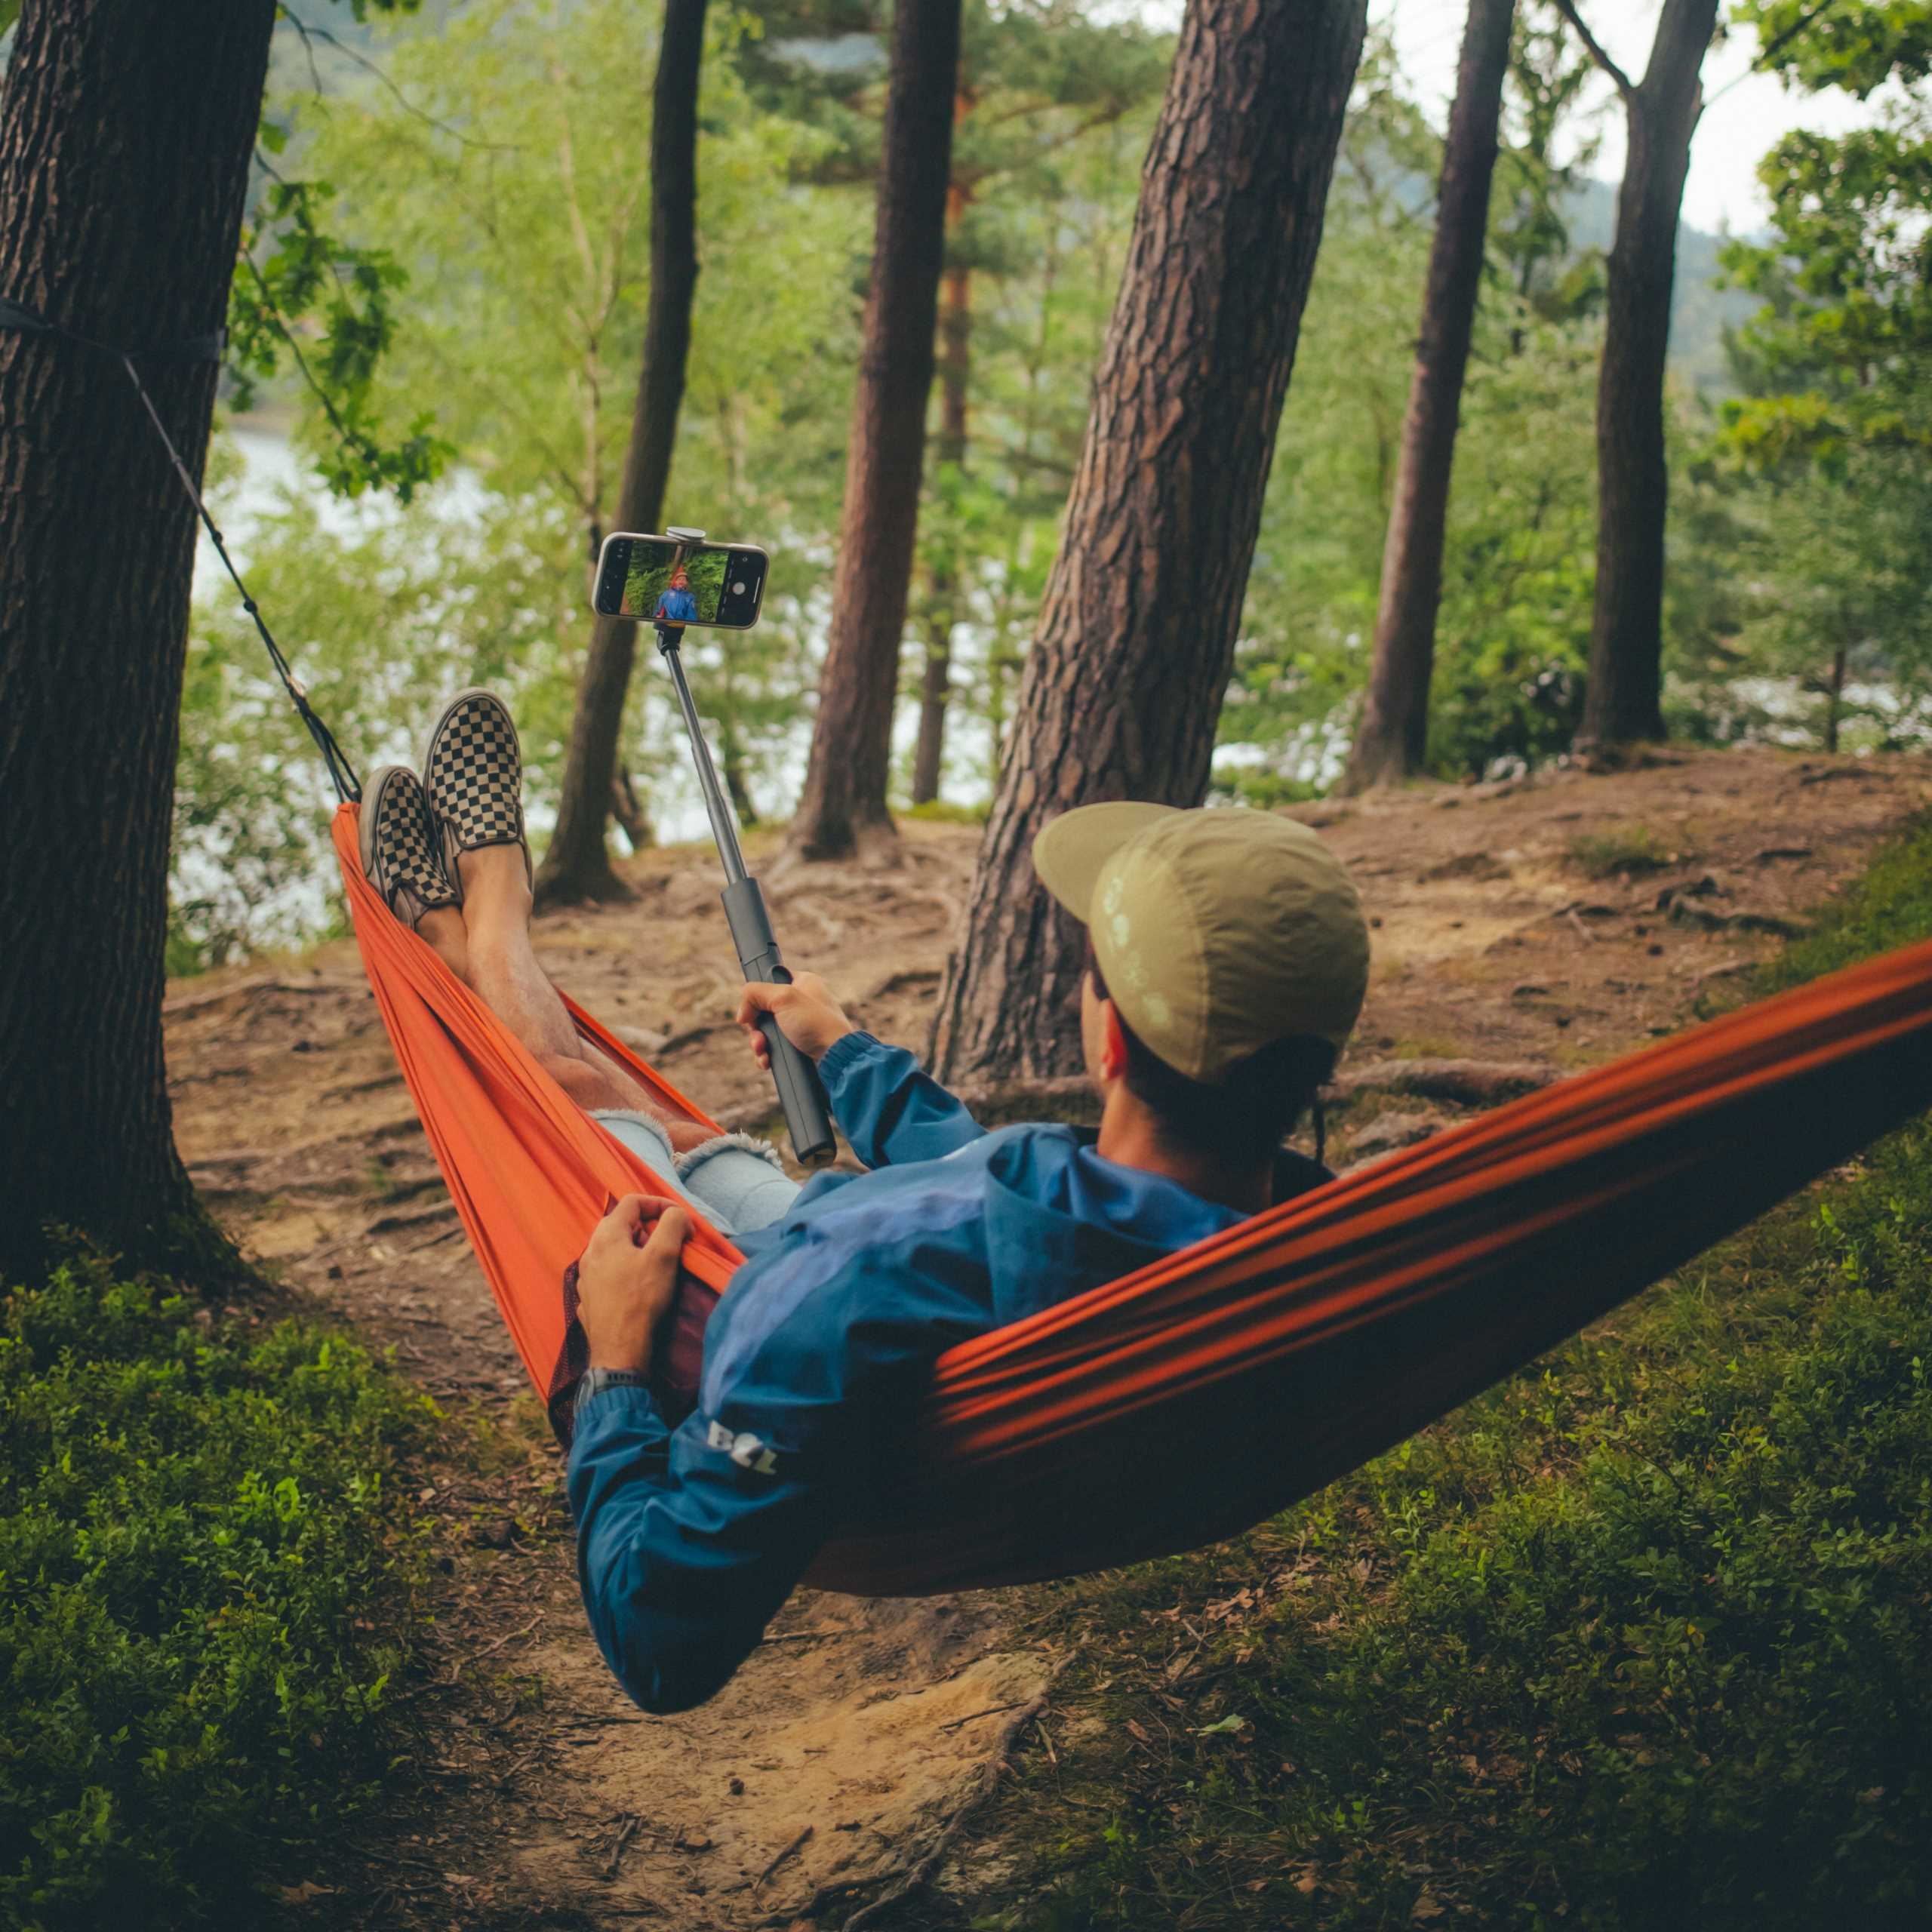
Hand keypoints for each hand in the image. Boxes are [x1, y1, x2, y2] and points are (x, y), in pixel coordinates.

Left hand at [576, 1193, 691, 1373]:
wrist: (619, 1349)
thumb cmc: (642, 1298)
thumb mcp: (664, 1255)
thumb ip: (672, 1225)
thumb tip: (676, 1214)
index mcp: (606, 1236)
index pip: (632, 1201)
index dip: (659, 1203)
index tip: (679, 1219)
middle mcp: (590, 1252)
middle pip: (619, 1224)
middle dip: (648, 1226)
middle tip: (668, 1241)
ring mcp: (586, 1277)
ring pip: (612, 1250)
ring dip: (635, 1249)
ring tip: (655, 1265)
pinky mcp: (588, 1299)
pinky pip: (607, 1274)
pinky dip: (625, 1270)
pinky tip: (637, 1287)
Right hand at [736, 971, 854, 1065]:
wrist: (837, 1057)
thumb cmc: (816, 1023)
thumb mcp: (783, 998)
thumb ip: (756, 993)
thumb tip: (742, 1010)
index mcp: (802, 983)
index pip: (768, 982)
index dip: (756, 997)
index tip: (751, 1010)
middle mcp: (800, 1002)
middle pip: (762, 1010)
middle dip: (755, 1027)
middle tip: (758, 1036)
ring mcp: (798, 1025)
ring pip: (765, 1031)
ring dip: (759, 1043)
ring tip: (763, 1051)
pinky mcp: (797, 1045)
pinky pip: (773, 1048)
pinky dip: (766, 1055)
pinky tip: (767, 1061)